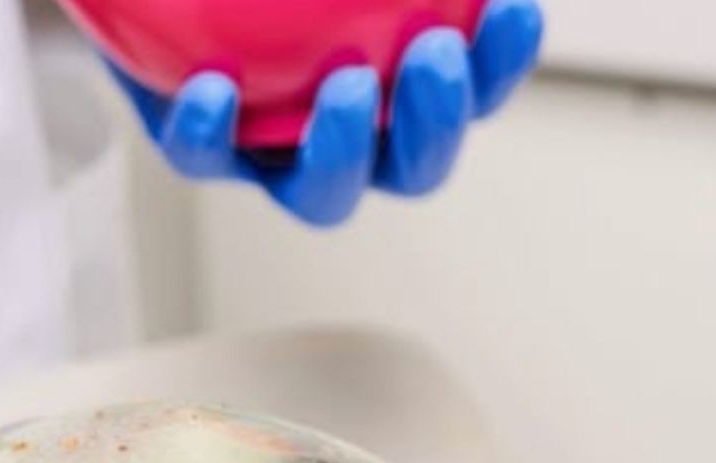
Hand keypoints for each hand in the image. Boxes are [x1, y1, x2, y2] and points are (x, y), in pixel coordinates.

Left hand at [109, 0, 543, 226]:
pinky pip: (204, 156)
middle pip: (411, 167)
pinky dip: (209, 129)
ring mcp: (274, 153)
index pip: (472, 86)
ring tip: (346, 89)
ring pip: (321, 192)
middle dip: (434, 125)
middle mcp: (347, 132)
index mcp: (399, 83)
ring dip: (341, 151)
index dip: (502, 63)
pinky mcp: (201, 150)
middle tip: (434, 59)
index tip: (514, 10)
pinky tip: (211, 89)